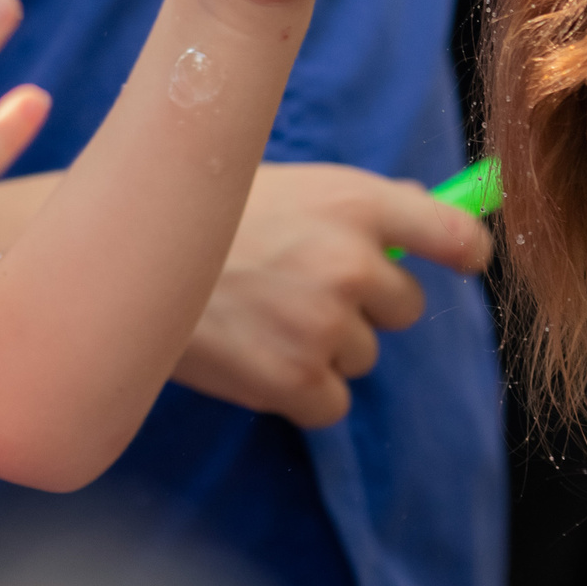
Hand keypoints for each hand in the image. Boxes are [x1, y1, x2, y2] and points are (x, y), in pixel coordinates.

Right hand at [173, 163, 493, 426]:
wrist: (122, 256)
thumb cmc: (201, 214)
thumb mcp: (284, 184)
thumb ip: (355, 204)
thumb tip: (428, 211)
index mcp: (353, 201)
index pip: (454, 232)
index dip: (464, 251)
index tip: (462, 261)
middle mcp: (350, 261)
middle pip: (406, 305)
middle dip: (364, 304)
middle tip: (297, 287)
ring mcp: (324, 323)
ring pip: (363, 354)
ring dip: (323, 346)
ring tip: (258, 315)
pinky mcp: (295, 377)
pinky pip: (332, 402)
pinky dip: (298, 390)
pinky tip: (253, 354)